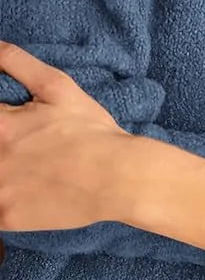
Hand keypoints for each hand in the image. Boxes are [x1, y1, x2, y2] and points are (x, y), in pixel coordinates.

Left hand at [0, 40, 133, 231]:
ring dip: (4, 171)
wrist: (117, 177)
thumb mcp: (57, 87)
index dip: (0, 120)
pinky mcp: (5, 217)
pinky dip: (5, 198)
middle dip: (3, 144)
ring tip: (28, 165)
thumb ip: (17, 62)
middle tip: (25, 145)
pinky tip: (25, 190)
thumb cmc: (90, 130)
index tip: (9, 124)